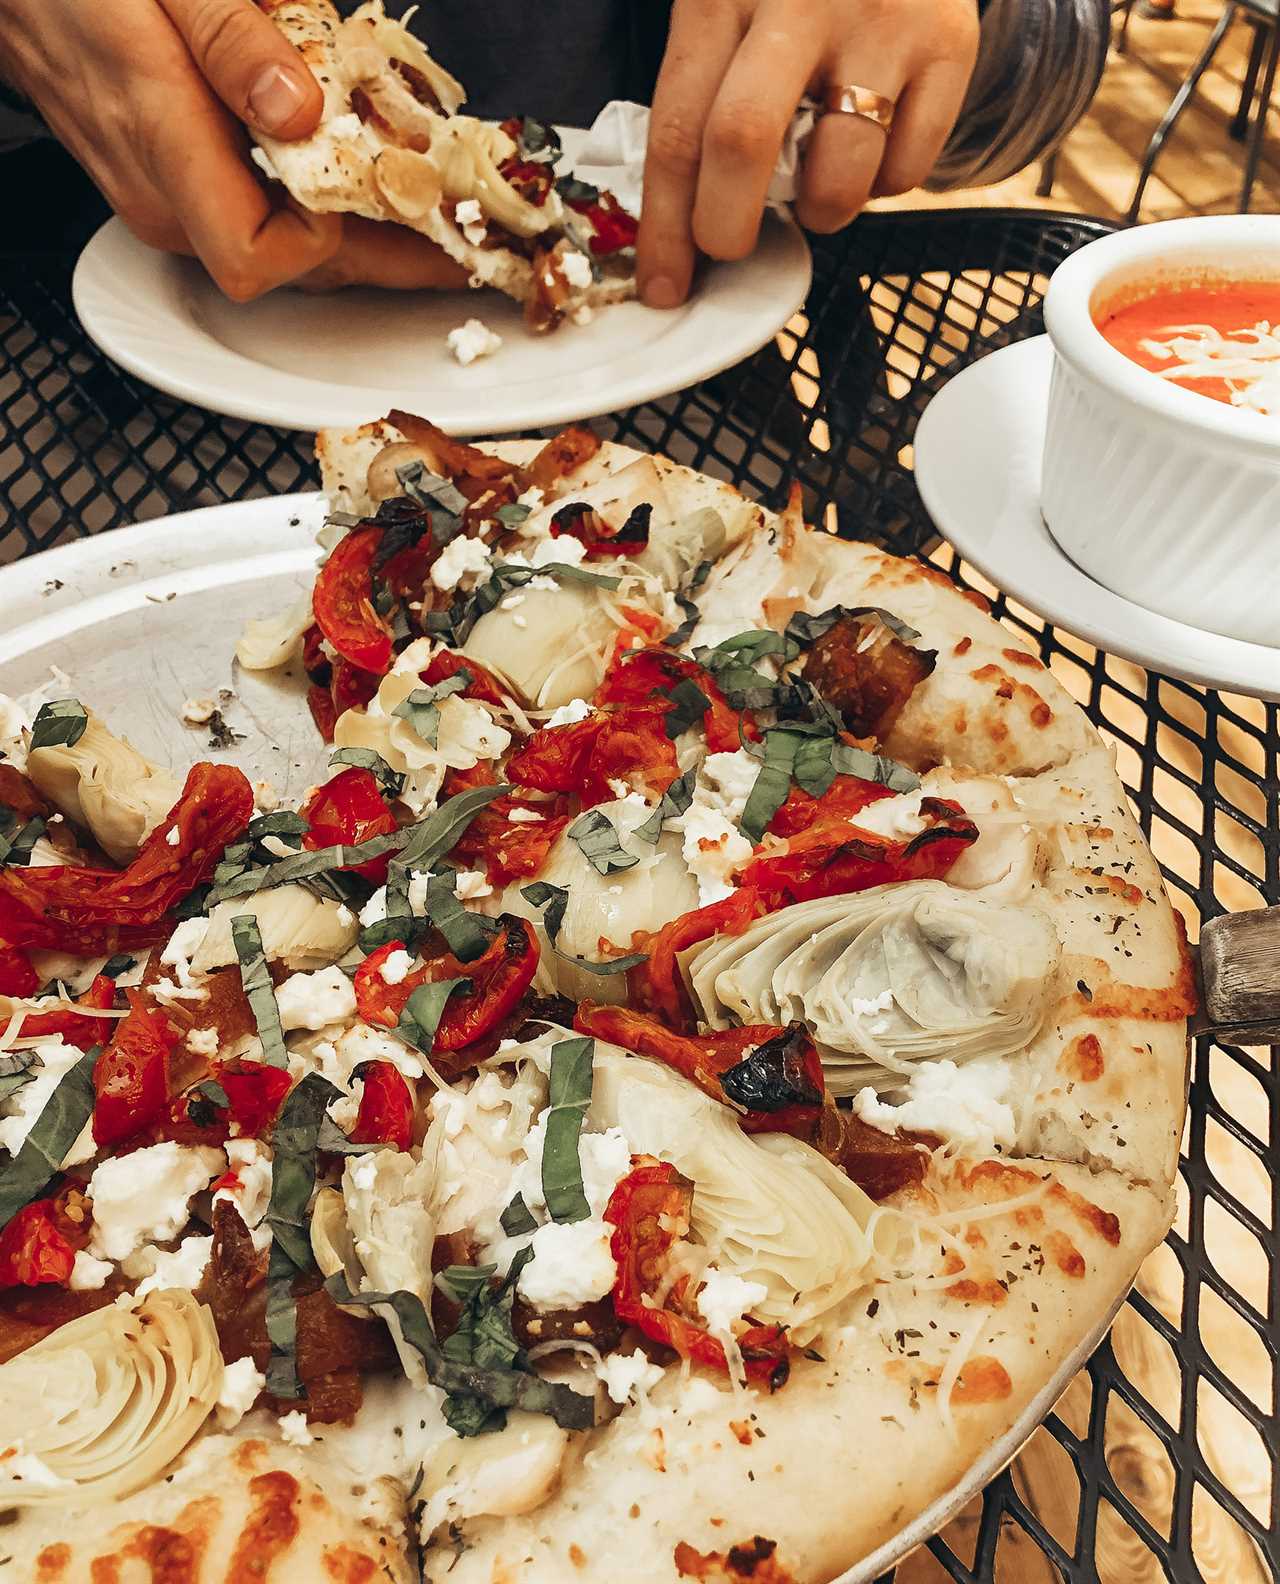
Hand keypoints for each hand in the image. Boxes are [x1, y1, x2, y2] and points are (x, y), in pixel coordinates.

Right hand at [0, 0, 460, 298]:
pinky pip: (262, 214)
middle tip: (465, 237)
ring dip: (363, 233)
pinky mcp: (177, 182)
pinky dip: (320, 202)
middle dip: (386, 255)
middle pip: (296, 265)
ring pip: (286, 245)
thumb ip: (233, 44)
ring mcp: (170, 197)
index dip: (323, 243)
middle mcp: (168, 197)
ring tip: (434, 210)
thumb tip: (298, 109)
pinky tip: (362, 176)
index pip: (255, 257)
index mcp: (163, 150)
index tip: (379, 196)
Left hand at [637, 0, 978, 306]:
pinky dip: (880, 188)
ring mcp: (882, 20)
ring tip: (815, 192)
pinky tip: (868, 148)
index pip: (680, 128)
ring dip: (818, 215)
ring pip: (838, 175)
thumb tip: (677, 223)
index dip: (667, 225)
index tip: (666, 284)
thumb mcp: (731, 3)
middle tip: (730, 246)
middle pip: (742, 145)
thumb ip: (703, 93)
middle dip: (727, 228)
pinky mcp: (949, 44)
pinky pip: (906, 169)